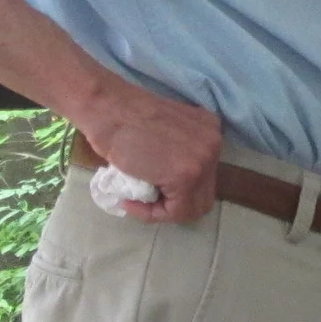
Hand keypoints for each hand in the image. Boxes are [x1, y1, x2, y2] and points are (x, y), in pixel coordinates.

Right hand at [78, 85, 220, 225]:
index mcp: (209, 130)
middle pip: (203, 195)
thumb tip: (171, 185)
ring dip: (164, 210)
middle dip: (174, 204)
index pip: (204, 177)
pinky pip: (175, 212)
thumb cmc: (122, 118)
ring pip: (192, 208)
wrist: (106, 107)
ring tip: (138, 201)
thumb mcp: (163, 133)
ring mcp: (204, 159)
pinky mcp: (187, 176)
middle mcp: (213, 143)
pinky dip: (152, 214)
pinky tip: (132, 203)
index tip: (149, 189)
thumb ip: (176, 152)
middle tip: (145, 199)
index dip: (176, 191)